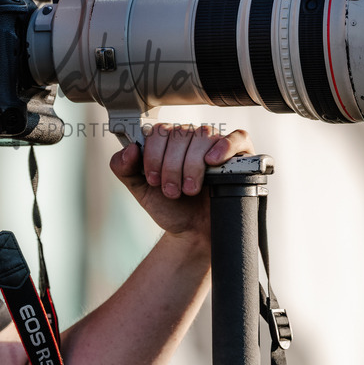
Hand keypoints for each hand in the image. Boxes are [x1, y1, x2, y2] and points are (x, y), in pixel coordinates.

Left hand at [109, 123, 253, 237]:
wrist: (193, 233)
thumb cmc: (170, 208)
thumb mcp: (140, 189)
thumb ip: (124, 168)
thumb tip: (131, 148)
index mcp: (167, 141)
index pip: (159, 131)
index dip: (153, 155)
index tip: (153, 180)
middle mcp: (191, 138)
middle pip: (180, 134)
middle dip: (172, 167)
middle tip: (172, 191)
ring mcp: (215, 145)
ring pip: (203, 136)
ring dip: (192, 166)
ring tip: (189, 190)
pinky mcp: (239, 155)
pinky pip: (237, 137)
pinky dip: (224, 147)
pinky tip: (212, 162)